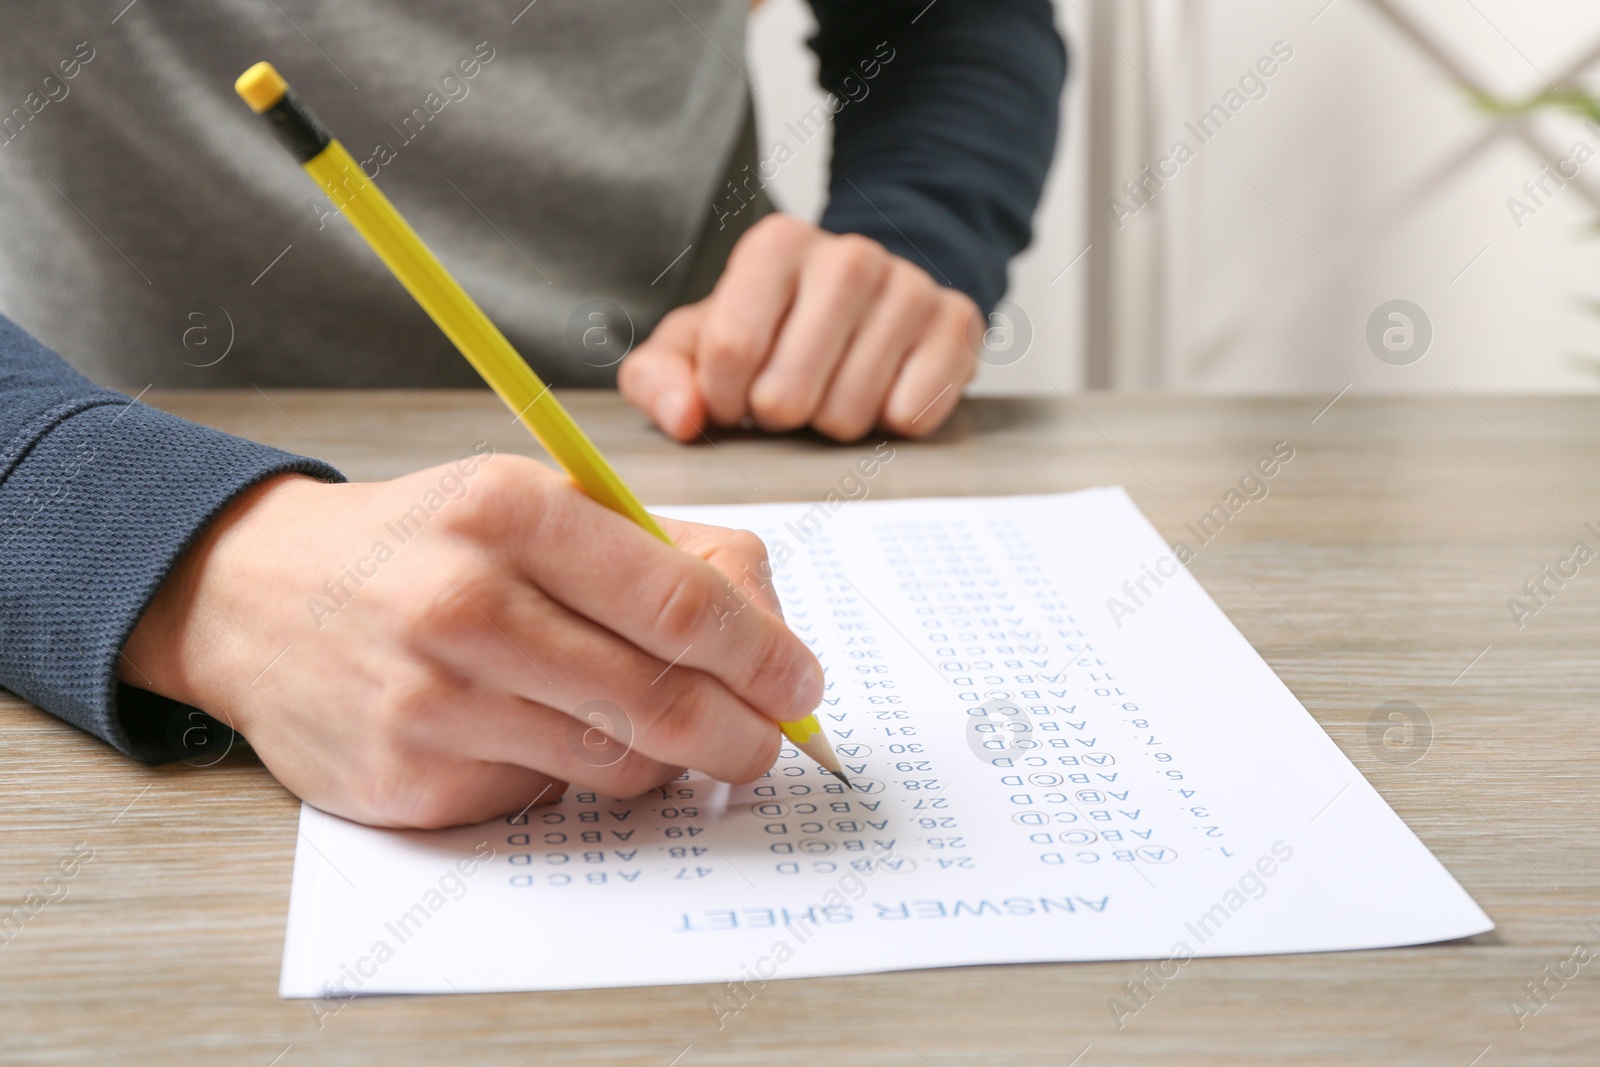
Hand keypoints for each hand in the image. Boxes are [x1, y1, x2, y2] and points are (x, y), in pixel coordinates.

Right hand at [119, 452, 821, 828]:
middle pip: (662, 700)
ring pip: (617, 762)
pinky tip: (554, 735)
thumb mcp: (536, 502)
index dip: (764, 656)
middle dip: (745, 733)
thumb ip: (660, 551)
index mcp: (510, 510)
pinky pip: (547, 795)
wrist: (257, 597)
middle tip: (770, 740)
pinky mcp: (411, 779)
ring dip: (670, 759)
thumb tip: (769, 630)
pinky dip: (580, 774)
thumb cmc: (426, 544)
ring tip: (666, 730)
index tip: (803, 681)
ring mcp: (432, 700)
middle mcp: (465, 604)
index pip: (680, 605)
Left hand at [619, 214, 981, 442]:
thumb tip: (684, 418)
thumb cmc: (771, 330)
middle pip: (787, 394)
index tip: (735, 396)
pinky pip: (910, 416)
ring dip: (831, 425)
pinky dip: (888, 424)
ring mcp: (910, 288)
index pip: (730, 351)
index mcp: (777, 245)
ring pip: (849, 415)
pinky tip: (880, 392)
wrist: (867, 303)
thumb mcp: (695, 345)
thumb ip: (658, 379)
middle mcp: (848, 255)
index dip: (725, 399)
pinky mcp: (957, 326)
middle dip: (778, 417)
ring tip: (832, 391)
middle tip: (787, 398)